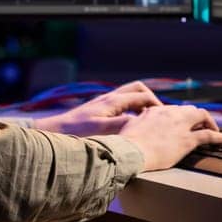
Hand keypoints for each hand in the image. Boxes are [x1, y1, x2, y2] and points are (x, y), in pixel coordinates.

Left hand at [31, 81, 163, 136]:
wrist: (54, 131)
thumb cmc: (76, 132)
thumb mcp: (101, 130)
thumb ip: (122, 124)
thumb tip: (142, 121)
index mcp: (114, 101)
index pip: (144, 96)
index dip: (158, 106)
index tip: (166, 118)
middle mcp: (110, 97)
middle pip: (138, 89)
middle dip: (151, 99)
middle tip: (159, 115)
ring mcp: (104, 102)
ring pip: (129, 94)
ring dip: (141, 102)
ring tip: (148, 119)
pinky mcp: (99, 109)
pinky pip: (121, 103)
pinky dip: (131, 108)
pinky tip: (130, 124)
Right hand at [118, 104, 221, 171]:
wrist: (128, 152)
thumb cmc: (124, 144)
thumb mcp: (128, 127)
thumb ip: (137, 123)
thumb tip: (136, 123)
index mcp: (155, 111)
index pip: (173, 110)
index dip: (181, 117)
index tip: (183, 123)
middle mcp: (170, 114)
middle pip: (190, 110)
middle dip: (198, 117)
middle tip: (202, 126)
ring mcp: (180, 126)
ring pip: (202, 117)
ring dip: (210, 124)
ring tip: (216, 131)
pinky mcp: (187, 140)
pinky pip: (210, 136)